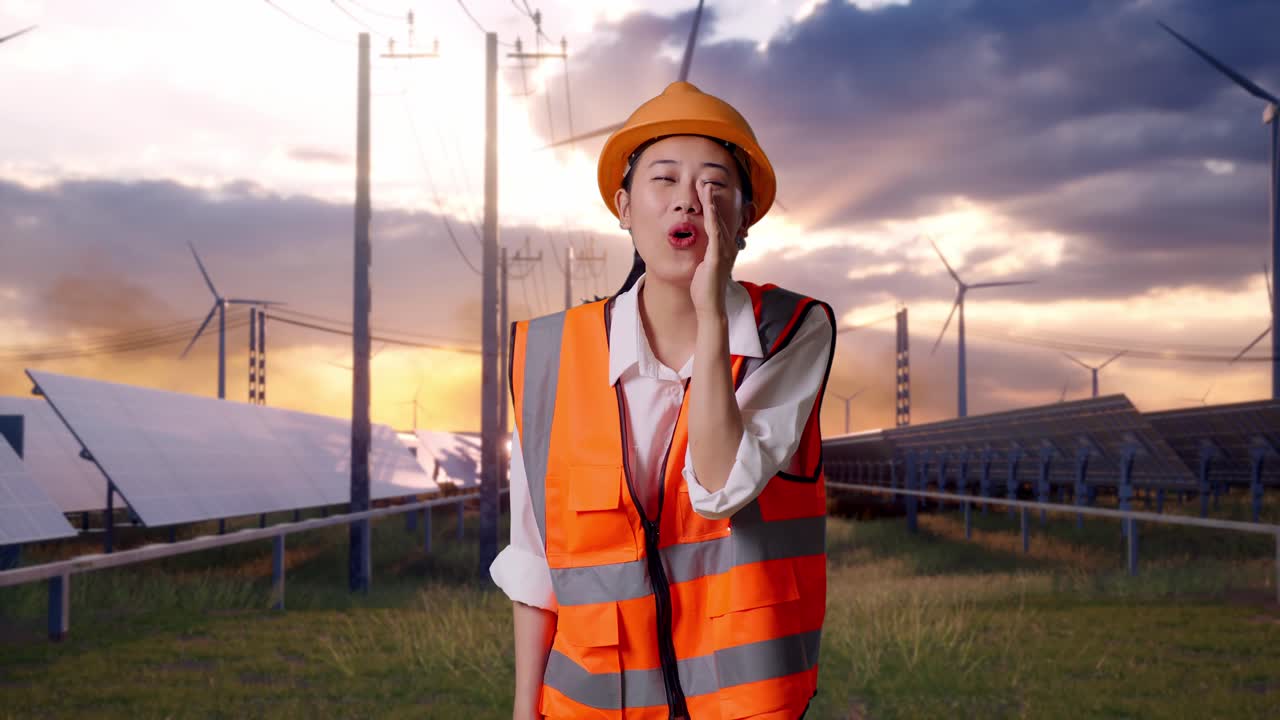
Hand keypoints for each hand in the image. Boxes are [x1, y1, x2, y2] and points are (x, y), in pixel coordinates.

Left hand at [691, 181, 737, 317]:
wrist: (710, 307)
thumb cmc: (705, 289)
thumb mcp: (703, 267)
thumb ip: (702, 256)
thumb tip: (695, 248)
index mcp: (723, 248)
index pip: (717, 222)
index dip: (711, 205)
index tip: (704, 191)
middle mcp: (727, 247)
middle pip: (718, 217)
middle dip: (711, 199)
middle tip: (704, 182)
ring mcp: (723, 252)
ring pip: (717, 221)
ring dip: (711, 203)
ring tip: (705, 187)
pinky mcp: (717, 258)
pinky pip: (715, 234)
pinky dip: (713, 219)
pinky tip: (709, 208)